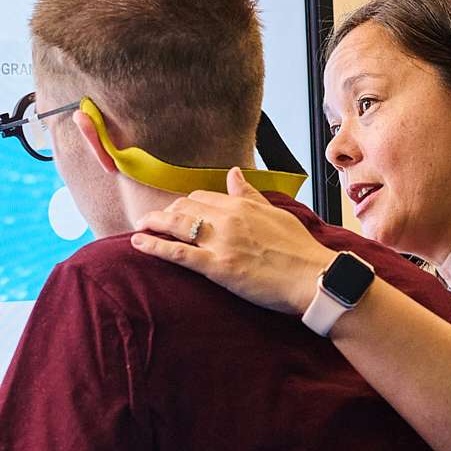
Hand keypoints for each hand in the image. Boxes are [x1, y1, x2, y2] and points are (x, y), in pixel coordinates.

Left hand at [129, 168, 335, 315]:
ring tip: (140, 226)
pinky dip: (154, 246)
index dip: (186, 203)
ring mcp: (221, 242)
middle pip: (185, 207)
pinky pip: (177, 253)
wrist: (312, 277)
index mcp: (242, 205)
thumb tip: (234, 173)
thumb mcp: (275, 213)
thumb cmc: (299, 249)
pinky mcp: (217, 267)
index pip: (203, 196)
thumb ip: (250, 194)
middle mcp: (228, 219)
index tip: (178, 210)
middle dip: (166, 212)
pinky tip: (138, 243)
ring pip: (177, 225)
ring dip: (153, 223)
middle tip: (154, 220)